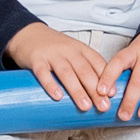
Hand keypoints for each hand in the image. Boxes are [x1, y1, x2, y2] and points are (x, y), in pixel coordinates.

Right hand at [5, 23, 120, 115]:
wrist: (27, 33)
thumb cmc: (54, 48)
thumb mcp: (73, 52)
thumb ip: (85, 68)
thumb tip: (101, 94)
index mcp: (80, 49)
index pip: (97, 62)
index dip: (106, 78)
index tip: (112, 94)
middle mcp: (68, 50)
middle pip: (84, 70)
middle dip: (95, 90)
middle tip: (103, 106)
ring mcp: (52, 54)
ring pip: (66, 73)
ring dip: (77, 90)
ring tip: (85, 106)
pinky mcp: (36, 60)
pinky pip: (43, 73)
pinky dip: (50, 84)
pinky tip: (57, 96)